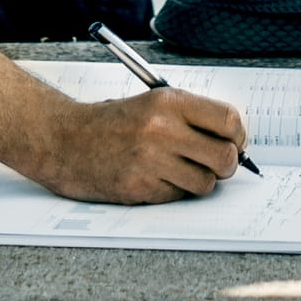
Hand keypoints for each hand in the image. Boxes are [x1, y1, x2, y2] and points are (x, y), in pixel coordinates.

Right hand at [0, 26, 249, 206]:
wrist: (63, 140)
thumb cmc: (111, 122)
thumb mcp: (152, 103)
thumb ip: (191, 116)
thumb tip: (233, 138)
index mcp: (169, 101)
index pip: (228, 119)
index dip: (237, 135)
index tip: (234, 141)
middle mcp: (163, 129)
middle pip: (224, 156)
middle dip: (225, 164)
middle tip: (214, 163)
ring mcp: (151, 161)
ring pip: (205, 183)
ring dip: (199, 182)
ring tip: (180, 171)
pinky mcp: (139, 188)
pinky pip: (178, 198)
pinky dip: (175, 194)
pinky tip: (157, 180)